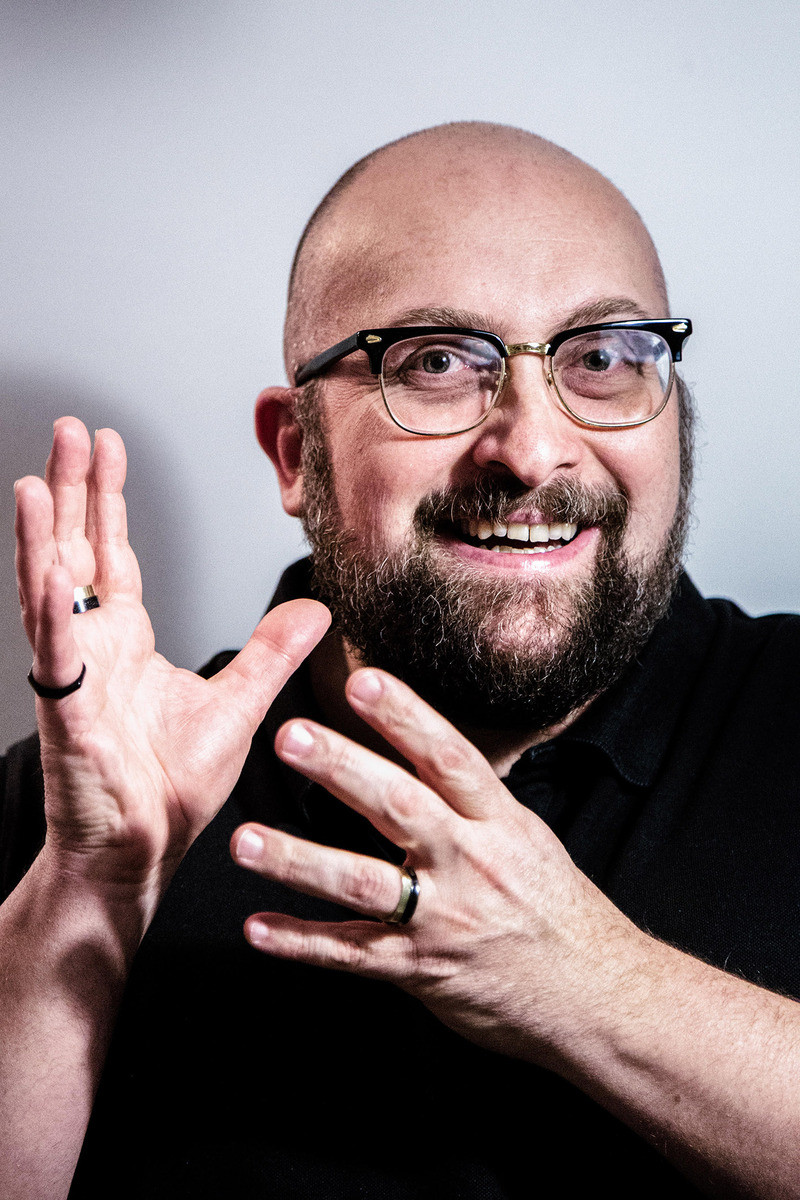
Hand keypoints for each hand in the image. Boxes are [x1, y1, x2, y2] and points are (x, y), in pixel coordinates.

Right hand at [15, 417, 329, 899]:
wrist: (142, 853)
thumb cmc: (172, 787)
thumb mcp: (238, 703)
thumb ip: (270, 652)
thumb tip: (317, 609)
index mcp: (125, 640)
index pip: (111, 552)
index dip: (106, 499)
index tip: (106, 446)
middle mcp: (93, 647)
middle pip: (76, 551)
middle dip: (73, 490)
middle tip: (69, 430)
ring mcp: (74, 677)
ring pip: (51, 591)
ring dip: (44, 536)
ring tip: (39, 481)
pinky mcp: (67, 715)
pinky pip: (56, 657)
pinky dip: (52, 615)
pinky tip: (49, 571)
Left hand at [230, 665, 640, 1063]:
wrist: (596, 996)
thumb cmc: (556, 911)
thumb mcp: (526, 838)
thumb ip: (472, 800)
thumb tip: (424, 748)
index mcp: (498, 823)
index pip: (449, 757)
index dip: (407, 716)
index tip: (364, 680)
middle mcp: (471, 863)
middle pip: (400, 806)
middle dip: (343, 769)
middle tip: (290, 737)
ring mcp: (444, 919)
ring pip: (364, 884)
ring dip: (299, 861)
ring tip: (245, 840)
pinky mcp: (422, 970)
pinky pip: (352, 956)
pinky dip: (302, 942)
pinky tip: (258, 928)